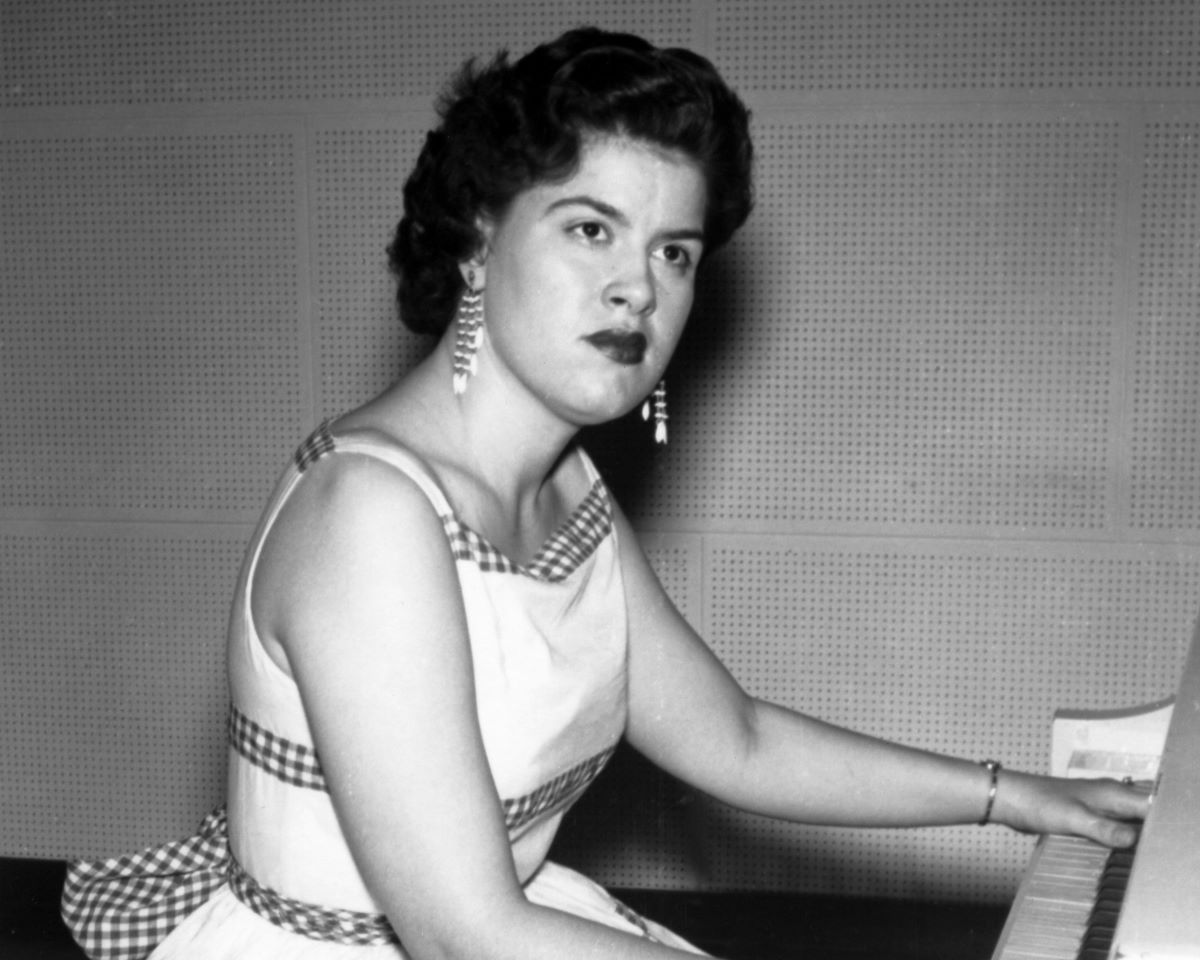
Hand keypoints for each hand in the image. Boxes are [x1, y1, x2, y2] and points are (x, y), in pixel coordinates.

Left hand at [991, 770, 1151, 847]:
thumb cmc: (1037, 802)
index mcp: (1113, 793)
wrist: (1008, 798)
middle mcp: (1111, 796)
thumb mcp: (1073, 818)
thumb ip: (1104, 828)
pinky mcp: (1087, 815)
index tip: (1160, 846)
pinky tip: (1118, 852)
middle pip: (1144, 814)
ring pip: (1129, 821)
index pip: (1153, 806)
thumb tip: (1134, 839)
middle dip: (1150, 832)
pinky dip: (1118, 838)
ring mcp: (1099, 805)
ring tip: (1135, 857)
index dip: (1161, 825)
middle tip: (1148, 856)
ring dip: (1134, 837)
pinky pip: (1112, 827)